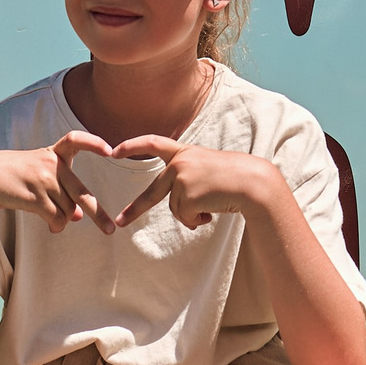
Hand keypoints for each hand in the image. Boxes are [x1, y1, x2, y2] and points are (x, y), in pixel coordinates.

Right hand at [0, 131, 118, 234]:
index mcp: (53, 153)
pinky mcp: (34, 197)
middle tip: (110, 229)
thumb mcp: (39, 175)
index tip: (110, 150)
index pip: (75, 139)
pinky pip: (56, 218)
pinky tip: (52, 227)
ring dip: (64, 220)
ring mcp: (42, 180)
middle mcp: (50, 164)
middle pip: (81, 193)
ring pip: (68, 210)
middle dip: (97, 213)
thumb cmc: (15, 176)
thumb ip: (61, 190)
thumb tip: (76, 217)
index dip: (94, 143)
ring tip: (55, 221)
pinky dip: (56, 226)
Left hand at [105, 138, 284, 229]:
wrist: (252, 182)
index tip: (113, 151)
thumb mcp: (208, 171)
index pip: (153, 143)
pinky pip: (186, 217)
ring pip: (176, 209)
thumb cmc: (235, 178)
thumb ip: (190, 182)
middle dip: (135, 210)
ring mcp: (182, 179)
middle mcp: (179, 164)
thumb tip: (185, 213)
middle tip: (120, 221)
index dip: (132, 146)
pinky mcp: (187, 196)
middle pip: (153, 191)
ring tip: (212, 205)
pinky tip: (212, 212)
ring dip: (193, 214)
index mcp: (184, 152)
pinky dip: (197, 220)